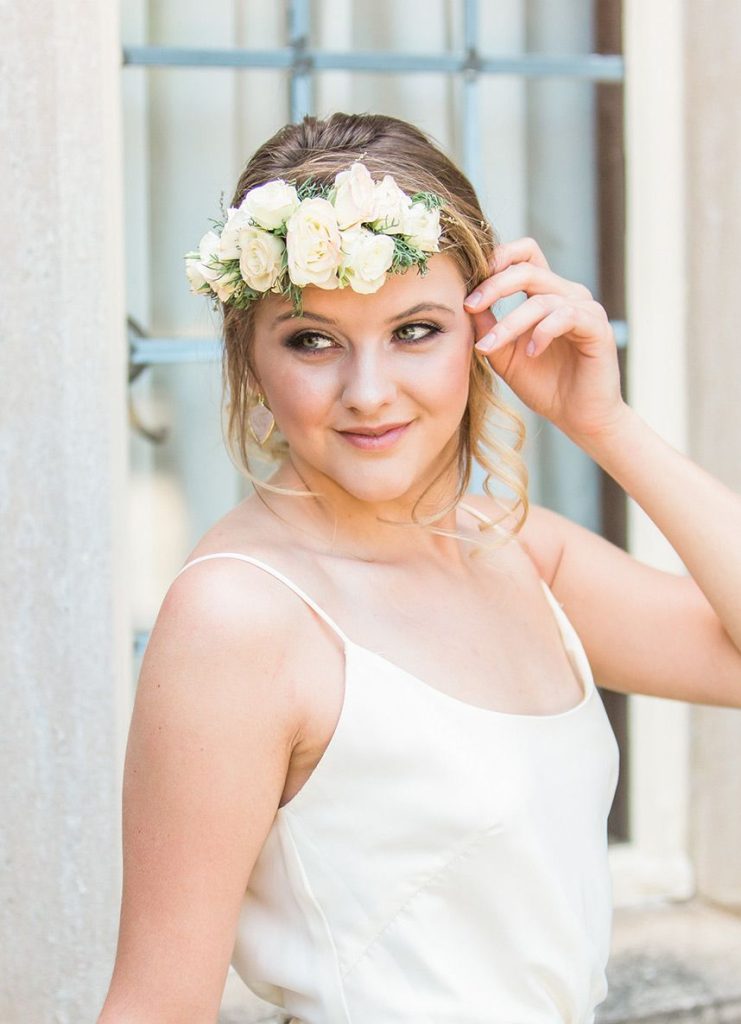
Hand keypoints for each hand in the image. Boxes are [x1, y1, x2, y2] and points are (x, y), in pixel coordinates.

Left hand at [463, 237, 627, 440]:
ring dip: (510, 323)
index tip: (467, 288)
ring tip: (490, 347)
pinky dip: (542, 332)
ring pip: (540, 299)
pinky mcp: (597, 327)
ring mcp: (585, 308)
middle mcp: (567, 294)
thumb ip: (487, 329)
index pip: (523, 255)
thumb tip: (465, 304)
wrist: (578, 417)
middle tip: (469, 306)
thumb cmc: (544, 385)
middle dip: (493, 286)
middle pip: (527, 269)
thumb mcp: (504, 356)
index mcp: (545, 294)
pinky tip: (531, 353)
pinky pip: (566, 316)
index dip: (496, 259)